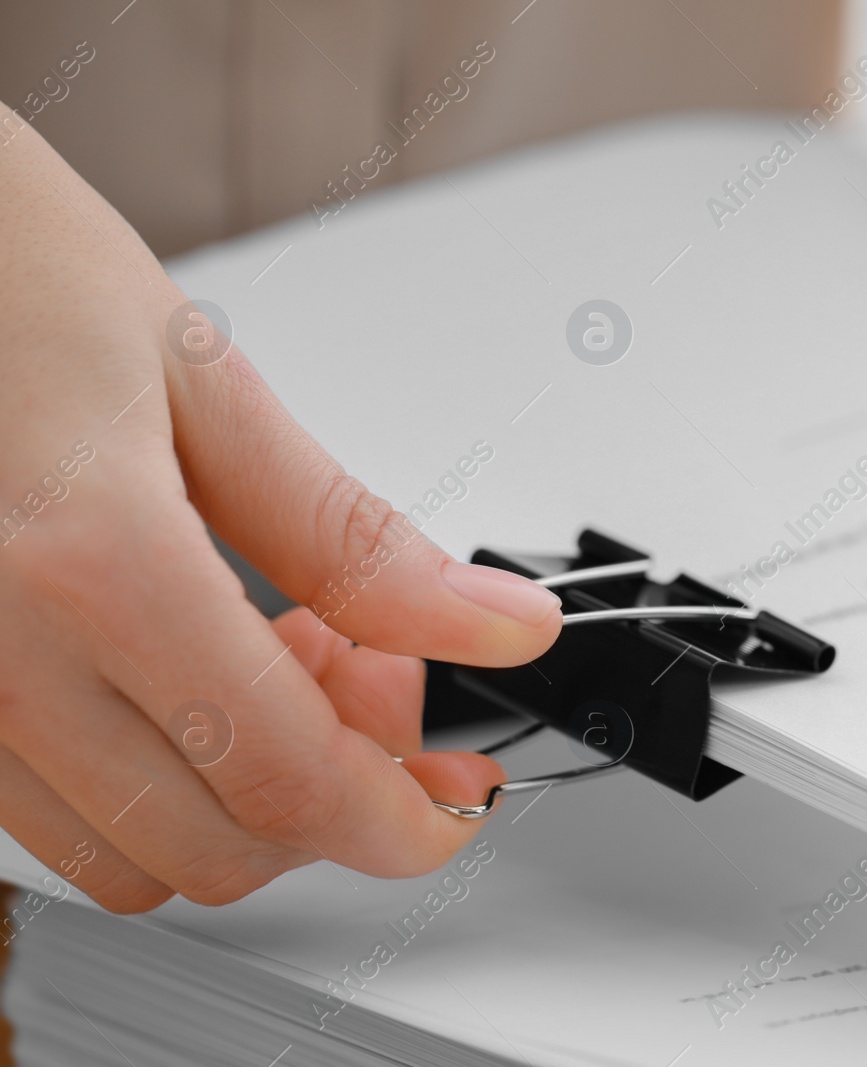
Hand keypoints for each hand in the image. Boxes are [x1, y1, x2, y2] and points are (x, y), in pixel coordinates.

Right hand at [0, 116, 561, 912]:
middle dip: (333, 797)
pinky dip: (151, 778)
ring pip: (126, 853)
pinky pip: (52, 809)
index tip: (458, 800)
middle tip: (379, 679)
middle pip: (214, 846)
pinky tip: (188, 671)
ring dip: (241, 795)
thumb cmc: (7, 268)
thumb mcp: (204, 385)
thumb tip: (494, 623)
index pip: (285, 777)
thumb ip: (352, 537)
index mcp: (91, 562)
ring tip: (281, 658)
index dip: (401, 819)